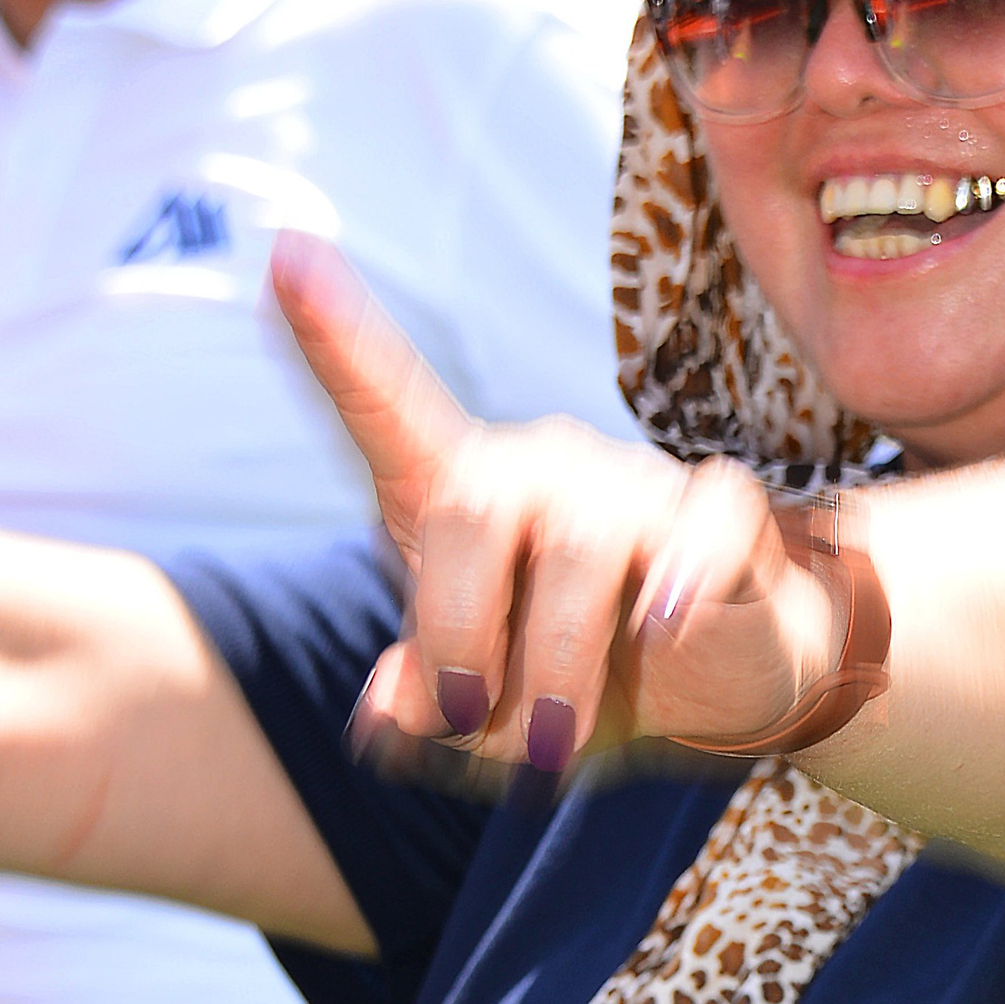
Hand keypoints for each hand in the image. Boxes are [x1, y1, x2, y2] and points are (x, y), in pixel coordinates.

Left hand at [270, 234, 841, 773]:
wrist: (718, 684)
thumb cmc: (580, 679)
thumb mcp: (491, 717)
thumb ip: (427, 709)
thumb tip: (386, 706)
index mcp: (463, 494)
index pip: (390, 408)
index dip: (337, 340)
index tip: (285, 258)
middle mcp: (540, 468)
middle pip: (471, 510)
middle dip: (460, 634)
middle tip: (475, 722)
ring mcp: (631, 482)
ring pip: (579, 548)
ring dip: (559, 661)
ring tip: (555, 744)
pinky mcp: (719, 509)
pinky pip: (699, 532)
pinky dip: (680, 588)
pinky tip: (665, 634)